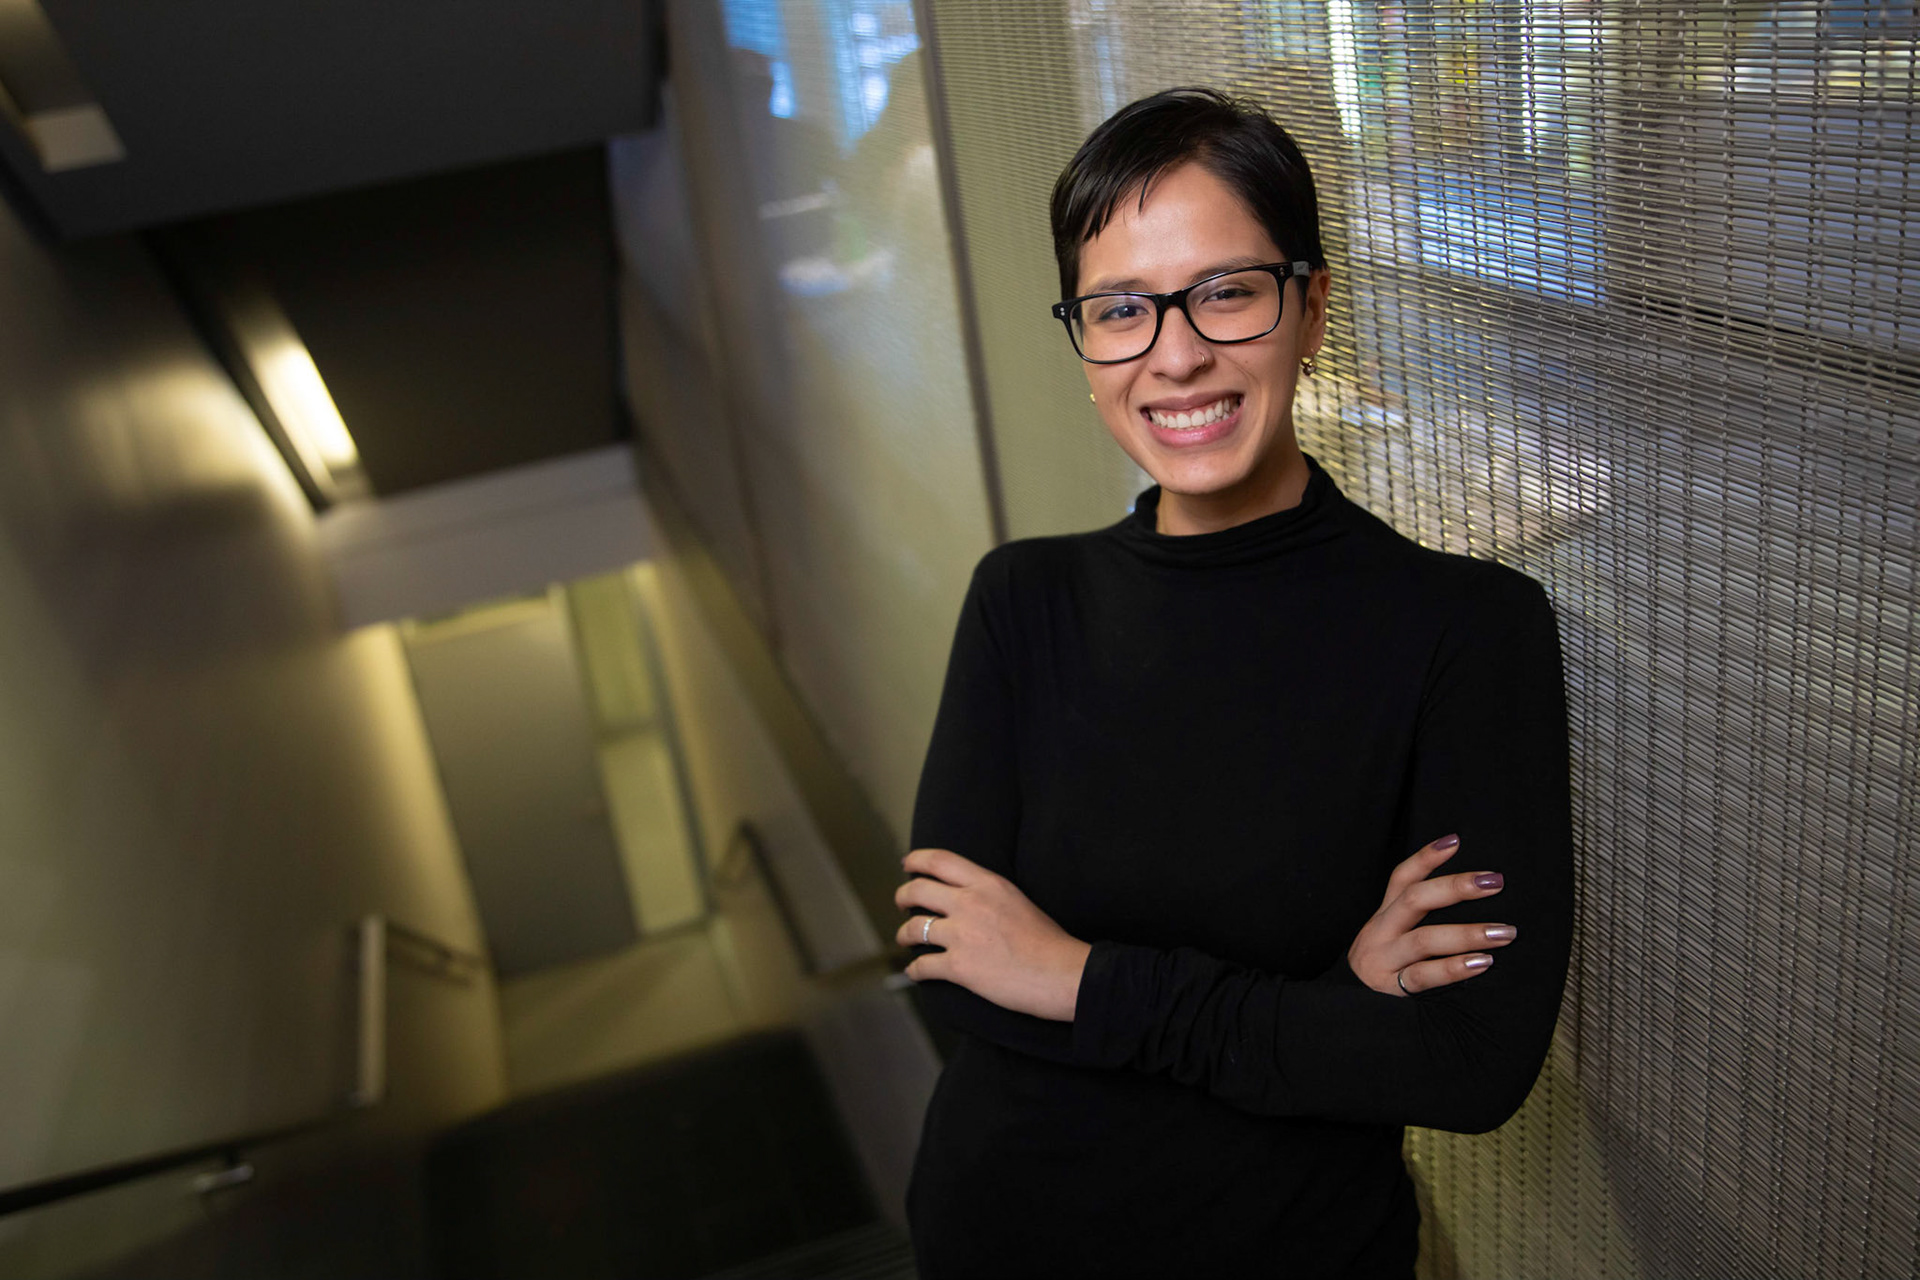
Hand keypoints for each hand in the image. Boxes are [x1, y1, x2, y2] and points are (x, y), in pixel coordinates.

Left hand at [893, 848, 1091, 1020]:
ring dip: (903, 935)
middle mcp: (970, 903)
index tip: (907, 865)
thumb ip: (988, 894)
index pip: (940, 860)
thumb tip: (966, 898)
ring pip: (913, 929)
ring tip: (905, 938)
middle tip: (901, 903)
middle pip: (917, 890)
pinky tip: (916, 972)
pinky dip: (915, 971)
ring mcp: (962, 935)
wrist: (1062, 974)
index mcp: (988, 883)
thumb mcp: (1017, 900)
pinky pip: (922, 966)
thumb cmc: (1048, 941)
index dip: (917, 860)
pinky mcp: (959, 967)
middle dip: (902, 897)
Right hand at [1347, 834, 1514, 996]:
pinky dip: (1455, 968)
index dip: (1426, 857)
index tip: (1456, 840)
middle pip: (1414, 900)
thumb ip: (1418, 922)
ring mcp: (1382, 961)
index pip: (1401, 879)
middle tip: (1495, 882)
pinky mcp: (1389, 989)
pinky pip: (1424, 976)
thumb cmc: (1383, 972)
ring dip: (1468, 932)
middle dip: (1456, 887)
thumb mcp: (1390, 940)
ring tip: (1504, 932)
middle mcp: (1380, 933)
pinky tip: (1482, 963)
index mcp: (1383, 917)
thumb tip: (1472, 898)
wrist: (1346, 1016)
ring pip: (1424, 939)